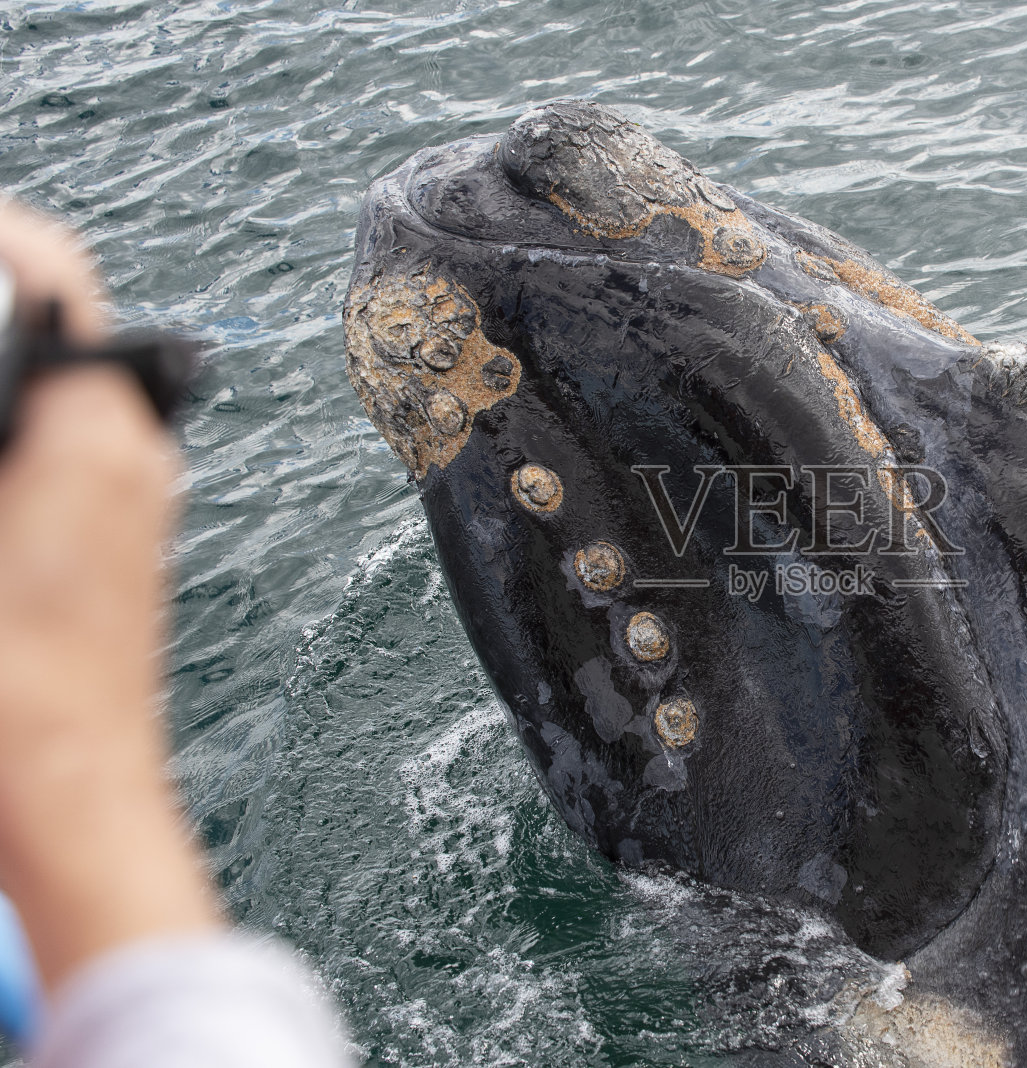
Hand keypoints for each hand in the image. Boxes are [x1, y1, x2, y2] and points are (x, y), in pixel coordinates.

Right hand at [0, 202, 216, 994]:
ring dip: (0, 376)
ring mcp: (132, 503)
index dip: (1, 240)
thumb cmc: (8, 689)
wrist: (68, 797)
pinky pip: (65, 452)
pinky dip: (15, 432)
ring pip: (62, 395)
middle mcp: (134, 457)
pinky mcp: (114, 547)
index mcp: (98, 436)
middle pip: (62, 333)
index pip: (64, 282)